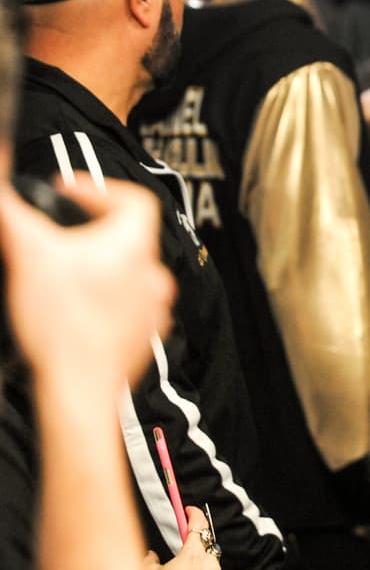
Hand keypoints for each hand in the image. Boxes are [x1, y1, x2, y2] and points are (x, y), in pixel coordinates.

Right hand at [0, 176, 173, 388]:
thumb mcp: (28, 255)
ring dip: (102, 270)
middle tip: (60, 239)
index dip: (101, 190)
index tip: (69, 194)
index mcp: (135, 245)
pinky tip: (78, 312)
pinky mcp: (145, 337)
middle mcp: (153, 273)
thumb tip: (3, 184)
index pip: (135, 199)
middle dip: (94, 234)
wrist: (80, 386)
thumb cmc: (62, 323)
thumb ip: (13, 213)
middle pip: (130, 238)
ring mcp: (154, 308)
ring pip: (131, 275)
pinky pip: (130, 310)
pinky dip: (107, 305)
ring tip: (65, 276)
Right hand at [144, 506, 222, 569]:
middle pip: (206, 539)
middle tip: (184, 540)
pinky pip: (212, 569)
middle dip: (195, 537)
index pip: (199, 523)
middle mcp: (209, 563)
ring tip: (184, 565)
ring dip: (199, 555)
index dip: (194, 513)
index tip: (189, 510)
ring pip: (210, 555)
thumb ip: (151, 559)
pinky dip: (203, 568)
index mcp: (192, 555)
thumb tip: (150, 555)